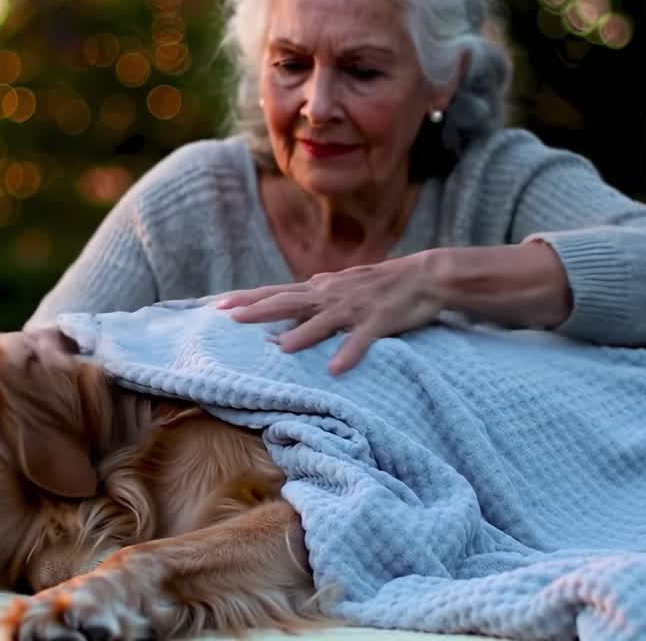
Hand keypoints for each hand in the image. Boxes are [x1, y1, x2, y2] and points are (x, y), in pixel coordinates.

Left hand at [215, 253, 441, 374]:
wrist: (424, 275)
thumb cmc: (381, 283)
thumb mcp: (342, 285)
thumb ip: (316, 295)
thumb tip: (288, 300)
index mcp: (322, 289)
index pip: (278, 292)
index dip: (250, 299)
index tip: (221, 306)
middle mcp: (332, 295)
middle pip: (290, 302)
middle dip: (260, 310)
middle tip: (231, 318)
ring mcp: (355, 308)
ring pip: (323, 321)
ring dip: (303, 335)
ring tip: (280, 348)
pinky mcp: (379, 321)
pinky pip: (362, 340)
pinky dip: (349, 353)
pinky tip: (336, 369)